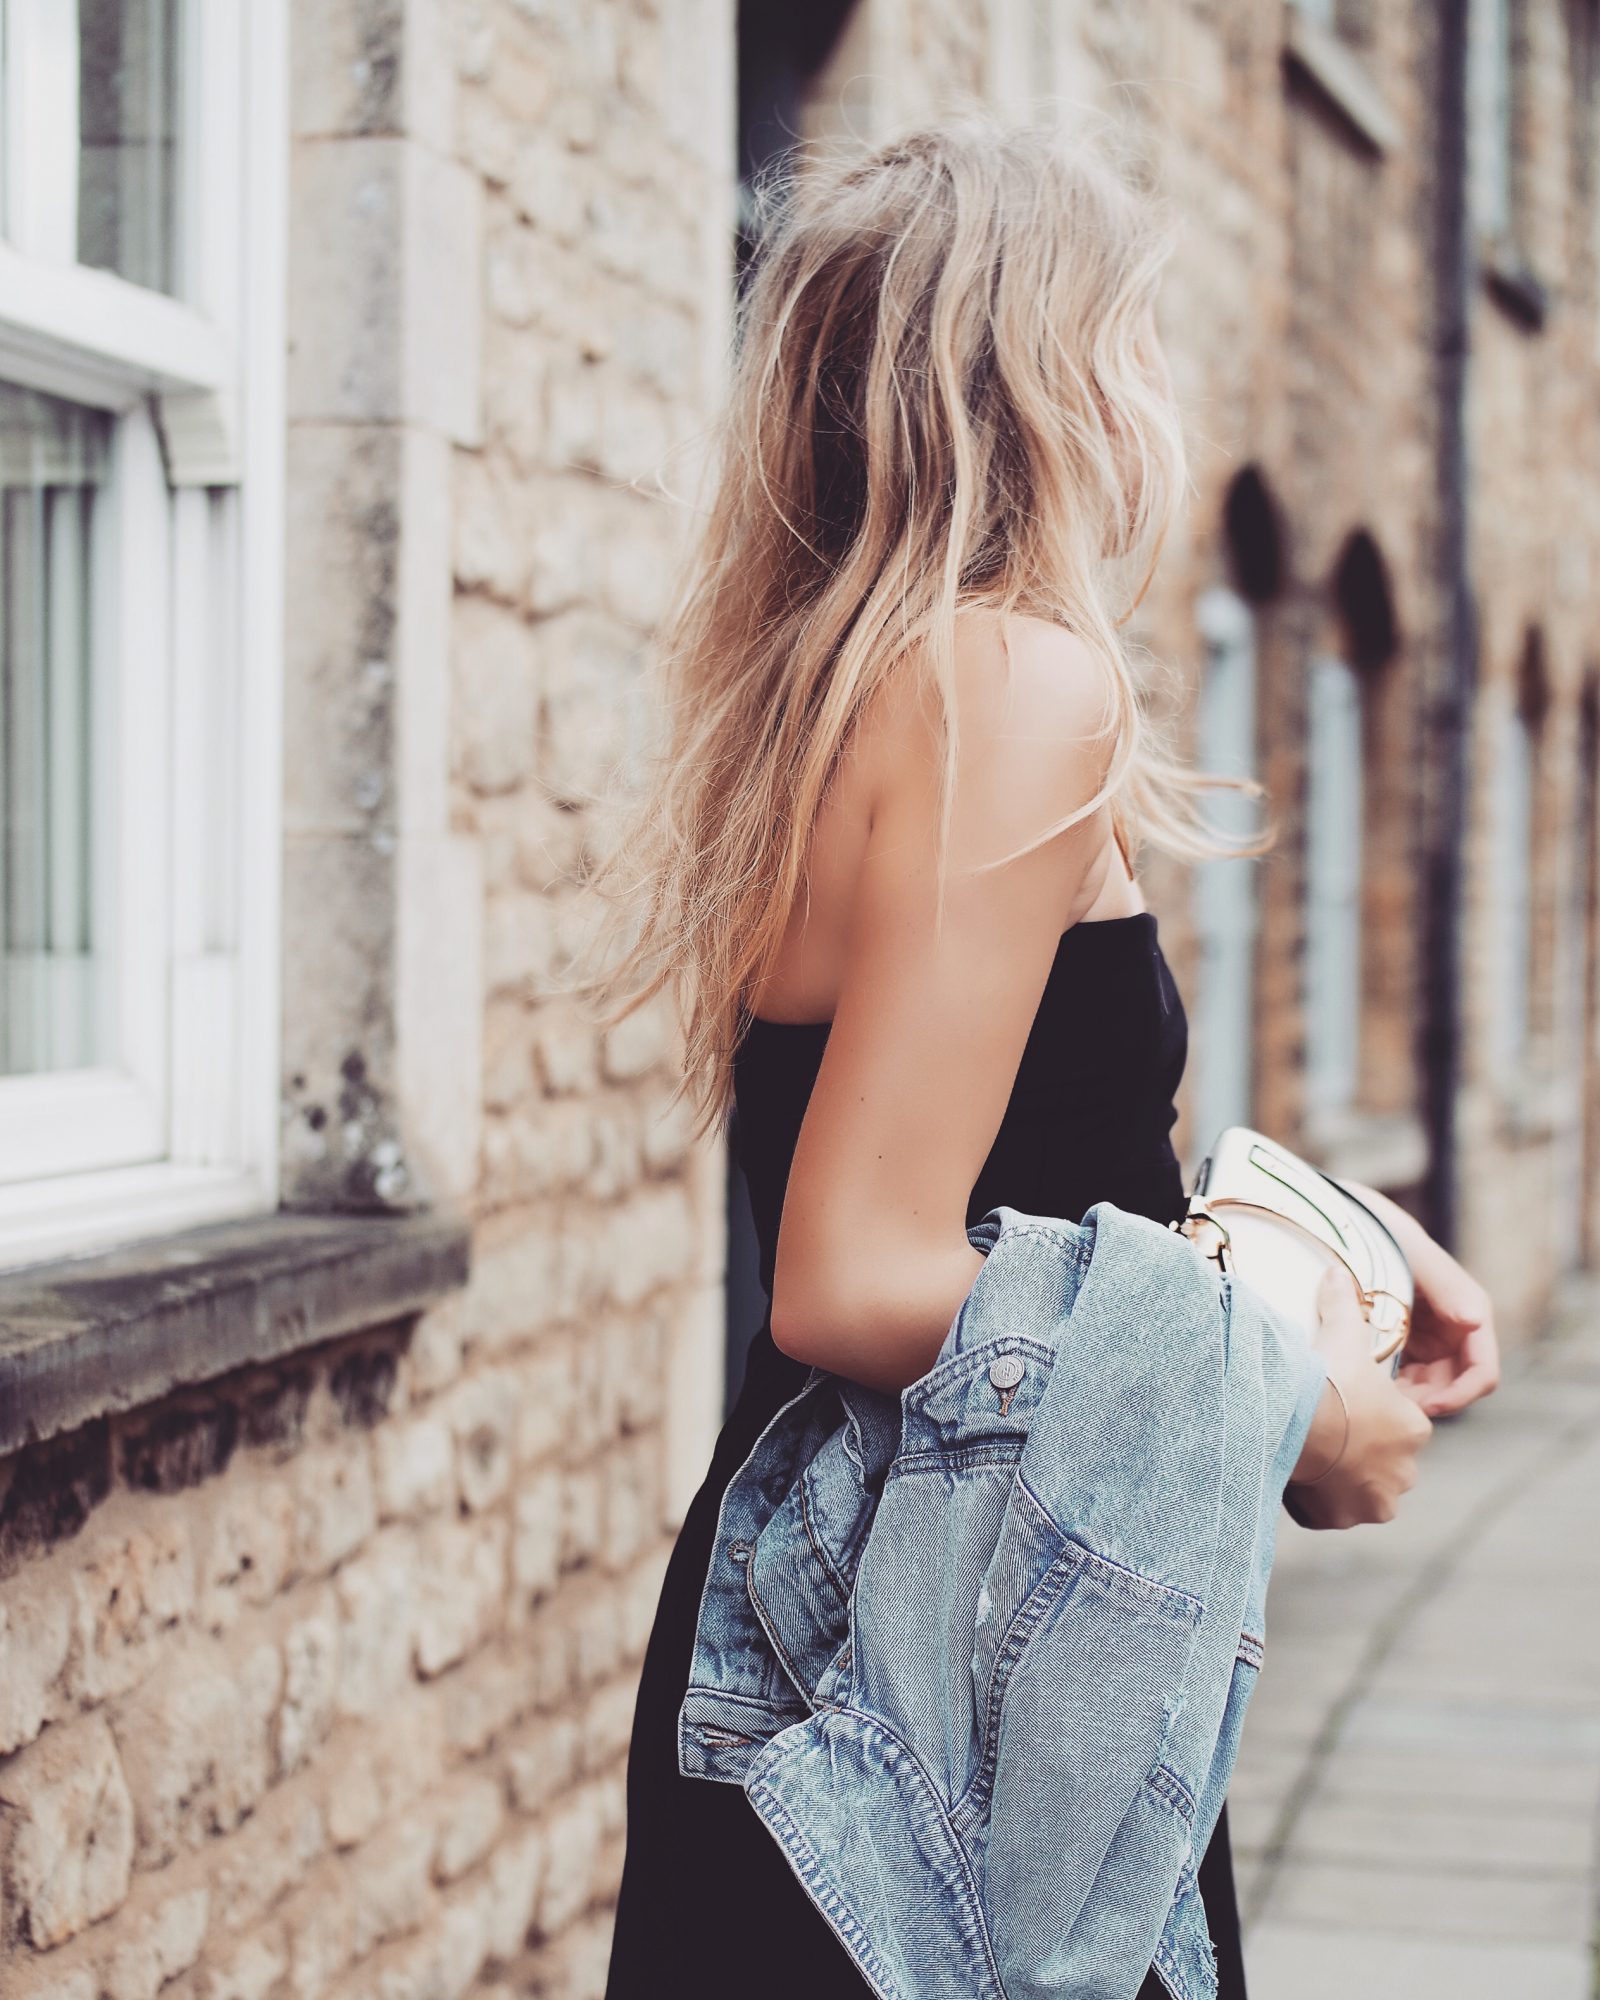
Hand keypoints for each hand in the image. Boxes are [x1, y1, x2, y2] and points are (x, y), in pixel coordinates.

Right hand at [1286, 1264, 1433, 1529]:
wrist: (1294, 1422)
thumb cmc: (1328, 1379)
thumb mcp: (1342, 1333)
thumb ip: (1344, 1304)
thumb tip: (1337, 1271)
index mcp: (1414, 1430)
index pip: (1401, 1424)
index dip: (1372, 1412)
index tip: (1344, 1402)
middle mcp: (1404, 1472)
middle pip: (1383, 1461)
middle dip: (1361, 1450)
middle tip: (1327, 1428)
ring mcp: (1374, 1501)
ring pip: (1360, 1490)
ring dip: (1342, 1478)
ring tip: (1311, 1453)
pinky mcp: (1342, 1519)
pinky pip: (1331, 1511)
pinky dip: (1319, 1499)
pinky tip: (1299, 1476)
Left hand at [1339, 1178, 1500, 1417]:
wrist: (1346, 1218)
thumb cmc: (1383, 1232)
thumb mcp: (1410, 1255)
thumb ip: (1444, 1286)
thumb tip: (1475, 1320)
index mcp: (1470, 1310)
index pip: (1482, 1373)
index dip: (1460, 1397)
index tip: (1425, 1408)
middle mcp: (1457, 1328)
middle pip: (1455, 1388)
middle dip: (1428, 1402)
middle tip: (1389, 1408)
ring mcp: (1432, 1335)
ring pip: (1430, 1387)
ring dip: (1408, 1397)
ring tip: (1372, 1395)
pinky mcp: (1407, 1339)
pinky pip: (1407, 1376)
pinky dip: (1391, 1384)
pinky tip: (1364, 1382)